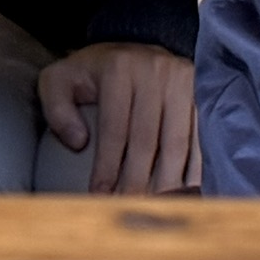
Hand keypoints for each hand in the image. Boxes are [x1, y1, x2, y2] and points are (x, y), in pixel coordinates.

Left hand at [37, 42, 197, 193]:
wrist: (134, 50)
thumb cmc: (93, 74)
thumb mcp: (60, 80)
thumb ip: (57, 109)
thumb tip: (78, 142)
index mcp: (118, 68)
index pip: (114, 129)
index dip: (108, 167)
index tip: (101, 197)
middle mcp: (155, 70)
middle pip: (148, 140)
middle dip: (137, 182)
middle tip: (129, 209)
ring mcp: (183, 80)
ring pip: (177, 143)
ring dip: (168, 181)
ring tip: (156, 207)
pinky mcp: (202, 91)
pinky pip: (200, 137)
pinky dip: (195, 167)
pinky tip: (187, 191)